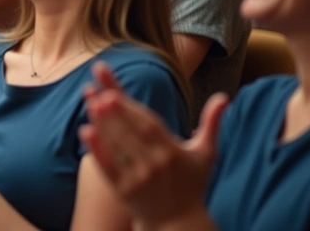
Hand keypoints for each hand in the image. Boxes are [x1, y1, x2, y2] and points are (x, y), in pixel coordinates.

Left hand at [79, 62, 225, 225]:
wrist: (178, 223)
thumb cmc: (192, 184)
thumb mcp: (206, 154)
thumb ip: (212, 124)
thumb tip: (224, 97)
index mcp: (173, 153)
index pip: (148, 125)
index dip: (129, 108)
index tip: (111, 91)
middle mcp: (155, 165)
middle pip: (129, 133)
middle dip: (112, 112)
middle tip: (96, 93)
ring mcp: (138, 179)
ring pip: (116, 147)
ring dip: (101, 124)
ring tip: (89, 103)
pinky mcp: (123, 191)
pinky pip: (107, 167)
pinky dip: (96, 149)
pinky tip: (86, 131)